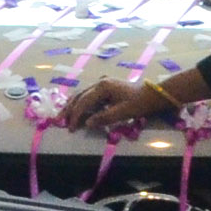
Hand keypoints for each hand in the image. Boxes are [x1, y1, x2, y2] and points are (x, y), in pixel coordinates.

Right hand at [59, 77, 173, 132]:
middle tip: (58, 121)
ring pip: (82, 94)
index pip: (84, 102)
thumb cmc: (140, 103)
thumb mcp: (123, 112)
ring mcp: (102, 84)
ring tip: (62, 116)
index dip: (75, 116)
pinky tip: (74, 109)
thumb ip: (104, 117)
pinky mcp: (105, 88)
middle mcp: (100, 82)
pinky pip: (88, 96)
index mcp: (103, 86)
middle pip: (79, 96)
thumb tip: (88, 123)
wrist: (152, 94)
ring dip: (72, 105)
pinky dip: (80, 103)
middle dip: (68, 109)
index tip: (70, 128)